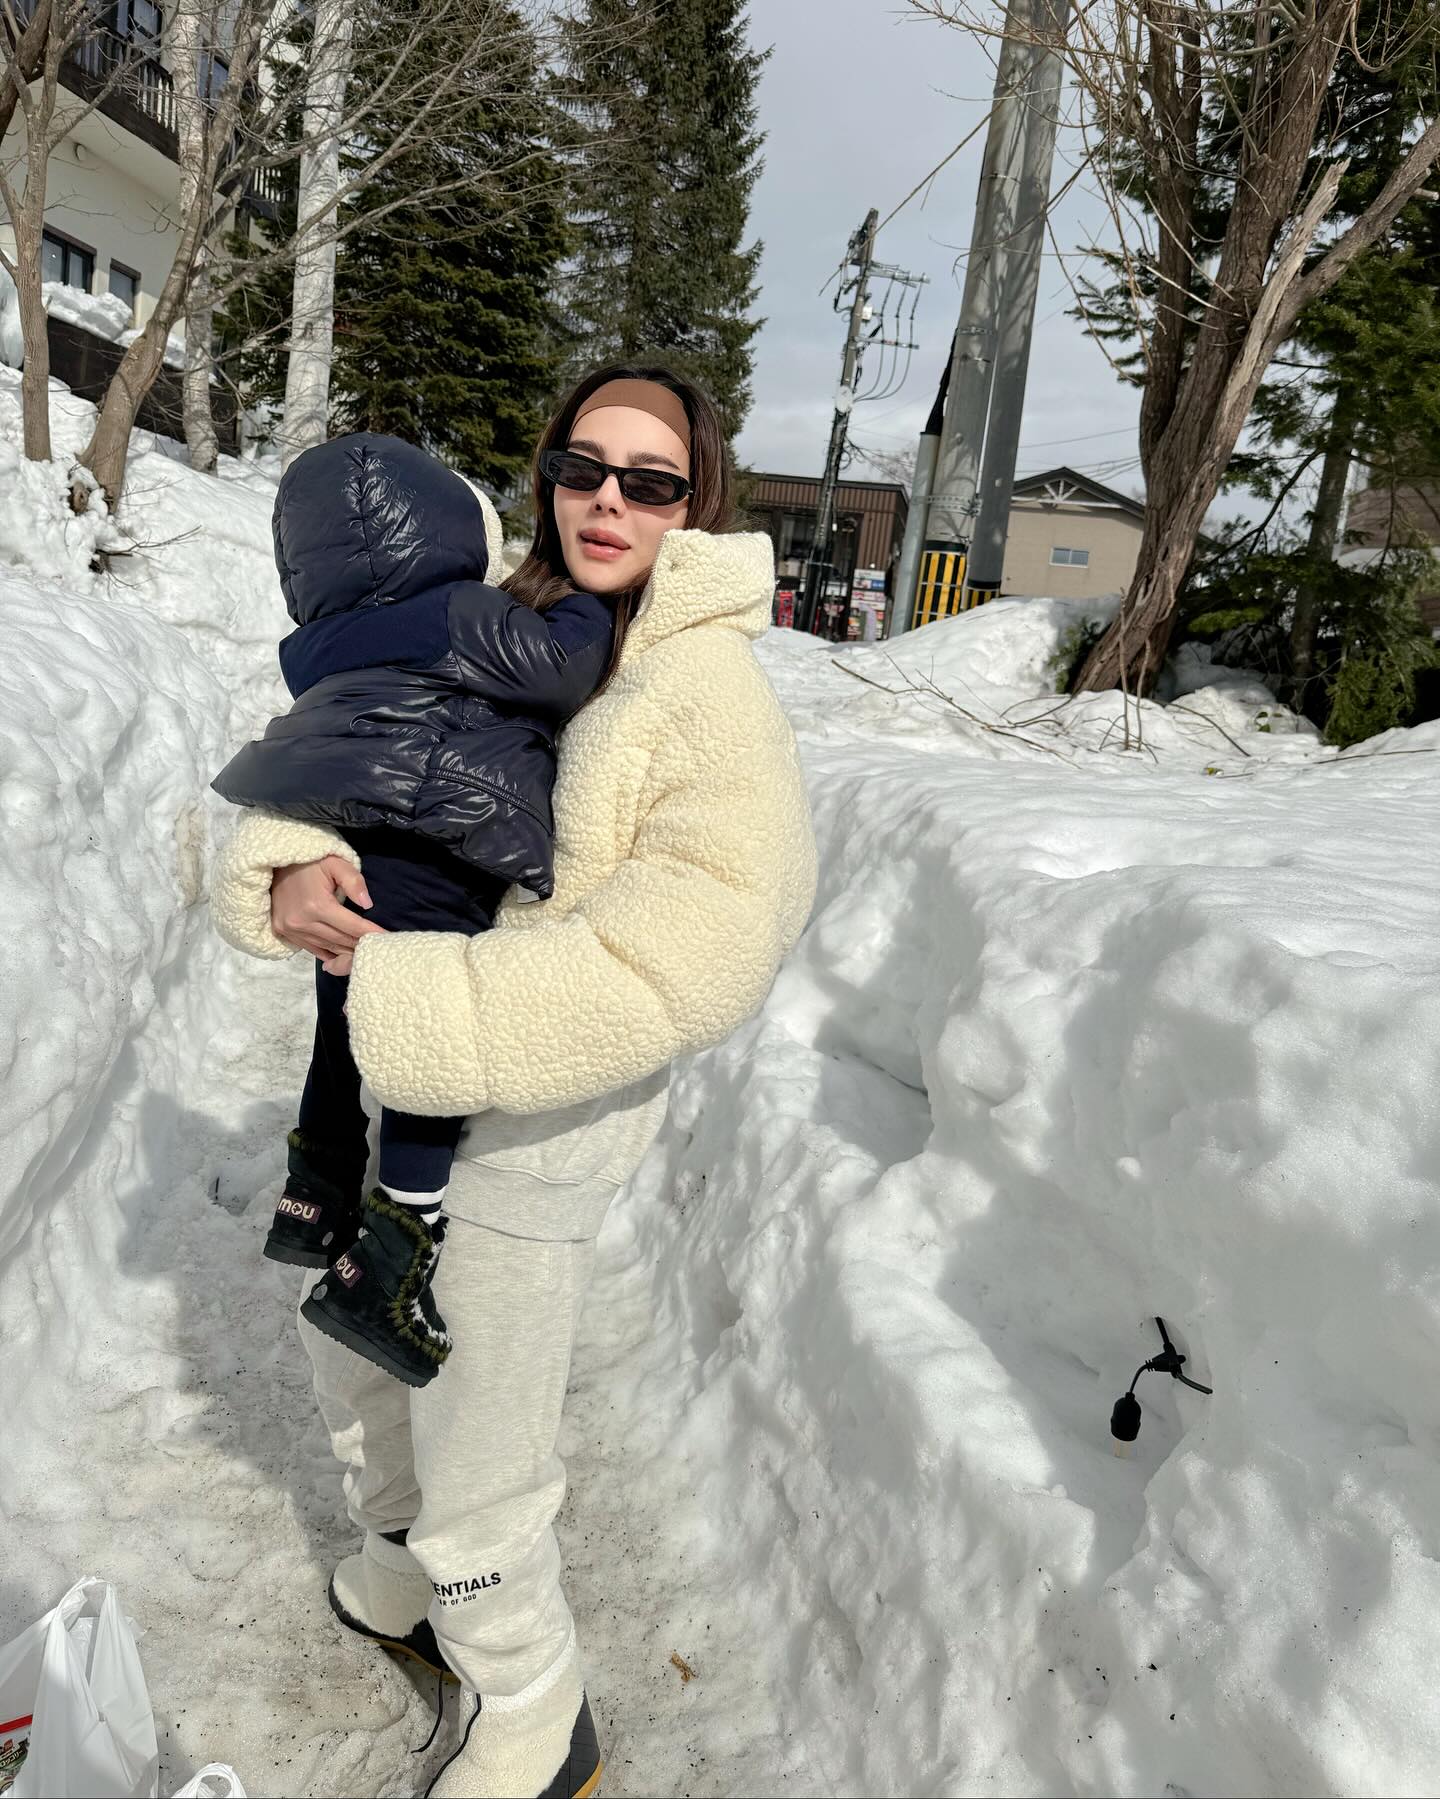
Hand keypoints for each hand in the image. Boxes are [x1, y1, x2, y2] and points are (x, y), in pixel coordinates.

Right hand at [271, 855, 385, 974]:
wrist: (275, 864)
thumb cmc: (310, 862)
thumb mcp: (335, 863)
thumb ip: (353, 881)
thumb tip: (367, 904)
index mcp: (318, 905)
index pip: (352, 926)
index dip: (372, 933)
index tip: (389, 939)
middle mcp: (303, 922)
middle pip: (341, 940)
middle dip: (361, 945)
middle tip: (380, 948)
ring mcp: (292, 929)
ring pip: (328, 948)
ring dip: (347, 952)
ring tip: (365, 954)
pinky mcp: (284, 932)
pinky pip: (312, 950)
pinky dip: (329, 953)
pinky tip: (343, 956)